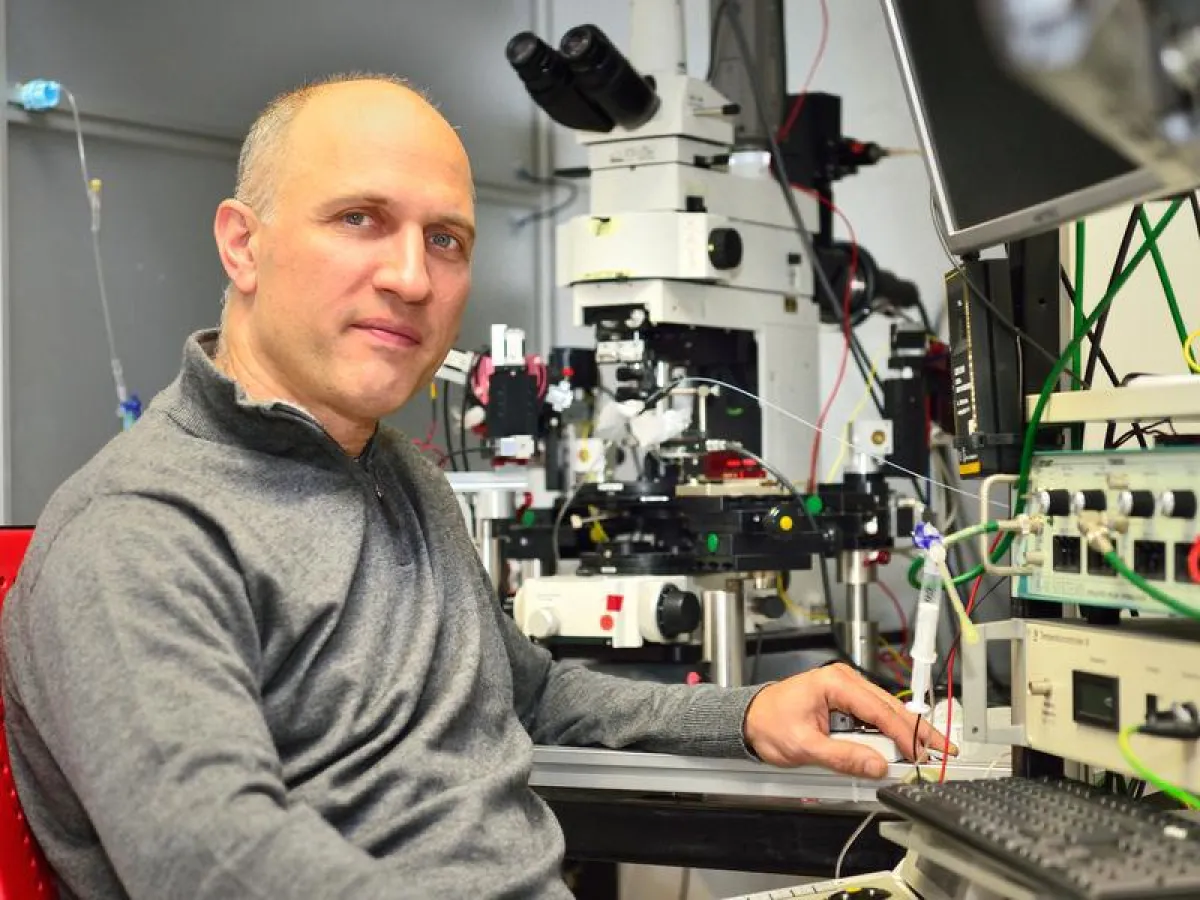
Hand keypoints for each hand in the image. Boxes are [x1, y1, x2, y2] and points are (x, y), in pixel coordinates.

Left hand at [743, 663, 954, 777]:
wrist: (747, 719)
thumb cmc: (768, 724)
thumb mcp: (804, 746)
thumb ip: (843, 757)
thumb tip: (877, 767)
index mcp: (835, 683)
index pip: (881, 711)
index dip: (907, 735)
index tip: (925, 754)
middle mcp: (844, 681)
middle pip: (891, 709)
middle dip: (917, 732)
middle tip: (945, 751)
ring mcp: (845, 690)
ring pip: (885, 713)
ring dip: (905, 734)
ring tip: (927, 753)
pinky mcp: (844, 701)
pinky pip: (872, 718)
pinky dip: (888, 733)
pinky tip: (902, 747)